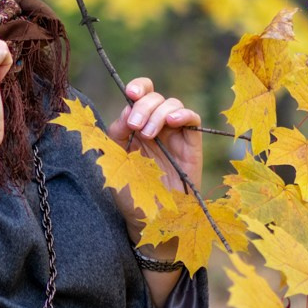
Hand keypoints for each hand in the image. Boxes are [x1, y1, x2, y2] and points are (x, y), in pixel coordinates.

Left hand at [105, 78, 202, 229]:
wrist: (150, 219)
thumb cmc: (130, 194)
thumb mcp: (114, 162)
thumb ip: (116, 134)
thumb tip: (126, 110)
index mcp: (134, 126)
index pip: (139, 95)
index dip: (137, 88)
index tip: (130, 94)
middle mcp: (154, 126)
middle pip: (154, 97)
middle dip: (143, 106)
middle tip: (136, 128)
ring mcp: (173, 134)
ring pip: (172, 104)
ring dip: (158, 114)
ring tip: (149, 135)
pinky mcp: (191, 144)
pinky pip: (192, 119)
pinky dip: (184, 114)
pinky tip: (173, 122)